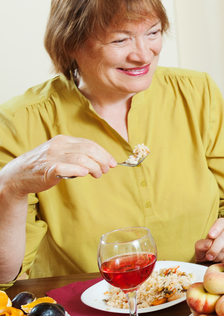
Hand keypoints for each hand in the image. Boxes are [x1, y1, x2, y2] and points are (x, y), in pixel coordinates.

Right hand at [0, 135, 114, 194]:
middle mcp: (58, 146)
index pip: (89, 143)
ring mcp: (52, 157)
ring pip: (80, 158)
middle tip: (106, 170)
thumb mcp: (60, 154)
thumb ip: (77, 155)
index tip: (112, 162)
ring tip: (98, 174)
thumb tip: (101, 161)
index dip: (104, 153)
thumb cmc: (43, 166)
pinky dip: (77, 170)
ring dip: (94, 167)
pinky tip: (84, 173)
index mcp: (63, 140)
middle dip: (102, 160)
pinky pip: (64, 168)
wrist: (18, 175)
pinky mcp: (46, 170)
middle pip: (88, 150)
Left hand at [194, 218, 223, 261]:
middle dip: (215, 248)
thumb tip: (208, 244)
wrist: (215, 267)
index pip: (222, 222)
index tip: (210, 235)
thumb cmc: (206, 255)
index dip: (217, 227)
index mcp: (220, 231)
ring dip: (219, 257)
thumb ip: (200, 245)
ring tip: (215, 260)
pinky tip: (222, 264)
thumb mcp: (200, 250)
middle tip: (209, 257)